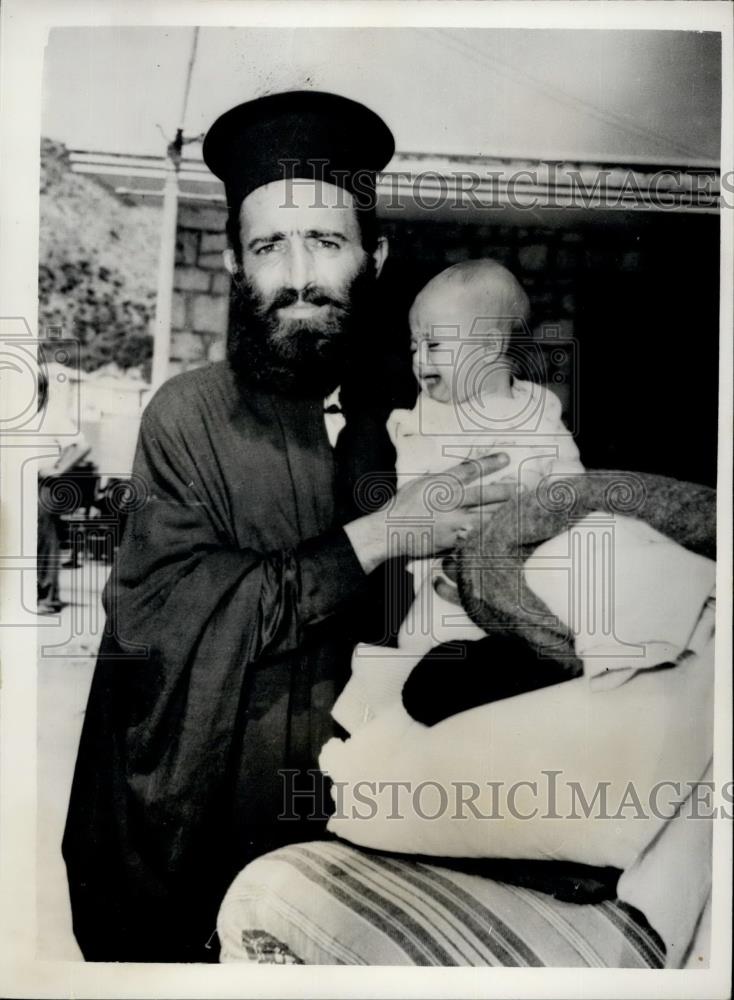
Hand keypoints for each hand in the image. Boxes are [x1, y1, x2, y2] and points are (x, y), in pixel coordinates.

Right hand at [344, 453, 515, 573]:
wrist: (391, 531)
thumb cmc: (402, 505)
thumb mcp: (420, 483)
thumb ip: (440, 480)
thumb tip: (458, 474)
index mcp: (442, 484)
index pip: (471, 470)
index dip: (491, 463)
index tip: (506, 458)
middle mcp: (450, 502)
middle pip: (485, 495)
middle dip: (506, 491)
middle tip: (522, 488)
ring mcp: (454, 523)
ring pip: (486, 517)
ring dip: (504, 512)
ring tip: (518, 509)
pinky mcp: (454, 540)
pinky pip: (477, 536)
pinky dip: (490, 533)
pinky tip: (502, 531)